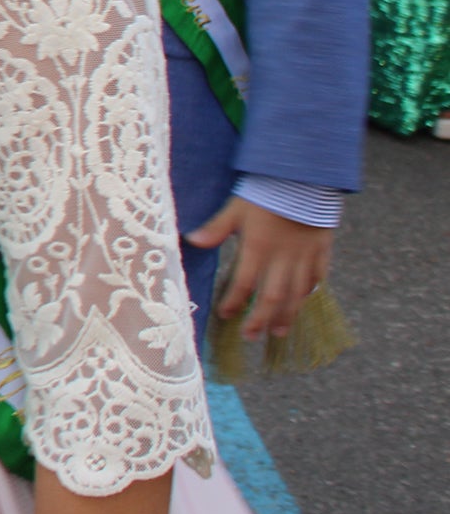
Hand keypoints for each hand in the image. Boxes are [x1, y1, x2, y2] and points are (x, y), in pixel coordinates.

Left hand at [189, 197, 335, 340]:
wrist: (305, 177)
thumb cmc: (266, 191)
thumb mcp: (236, 208)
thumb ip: (216, 227)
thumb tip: (192, 240)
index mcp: (259, 248)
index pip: (244, 283)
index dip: (234, 301)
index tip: (225, 315)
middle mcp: (283, 258)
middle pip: (273, 297)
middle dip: (261, 319)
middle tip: (251, 336)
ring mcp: (305, 256)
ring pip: (297, 293)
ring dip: (287, 314)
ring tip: (279, 332)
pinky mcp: (322, 250)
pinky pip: (317, 277)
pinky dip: (310, 291)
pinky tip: (303, 301)